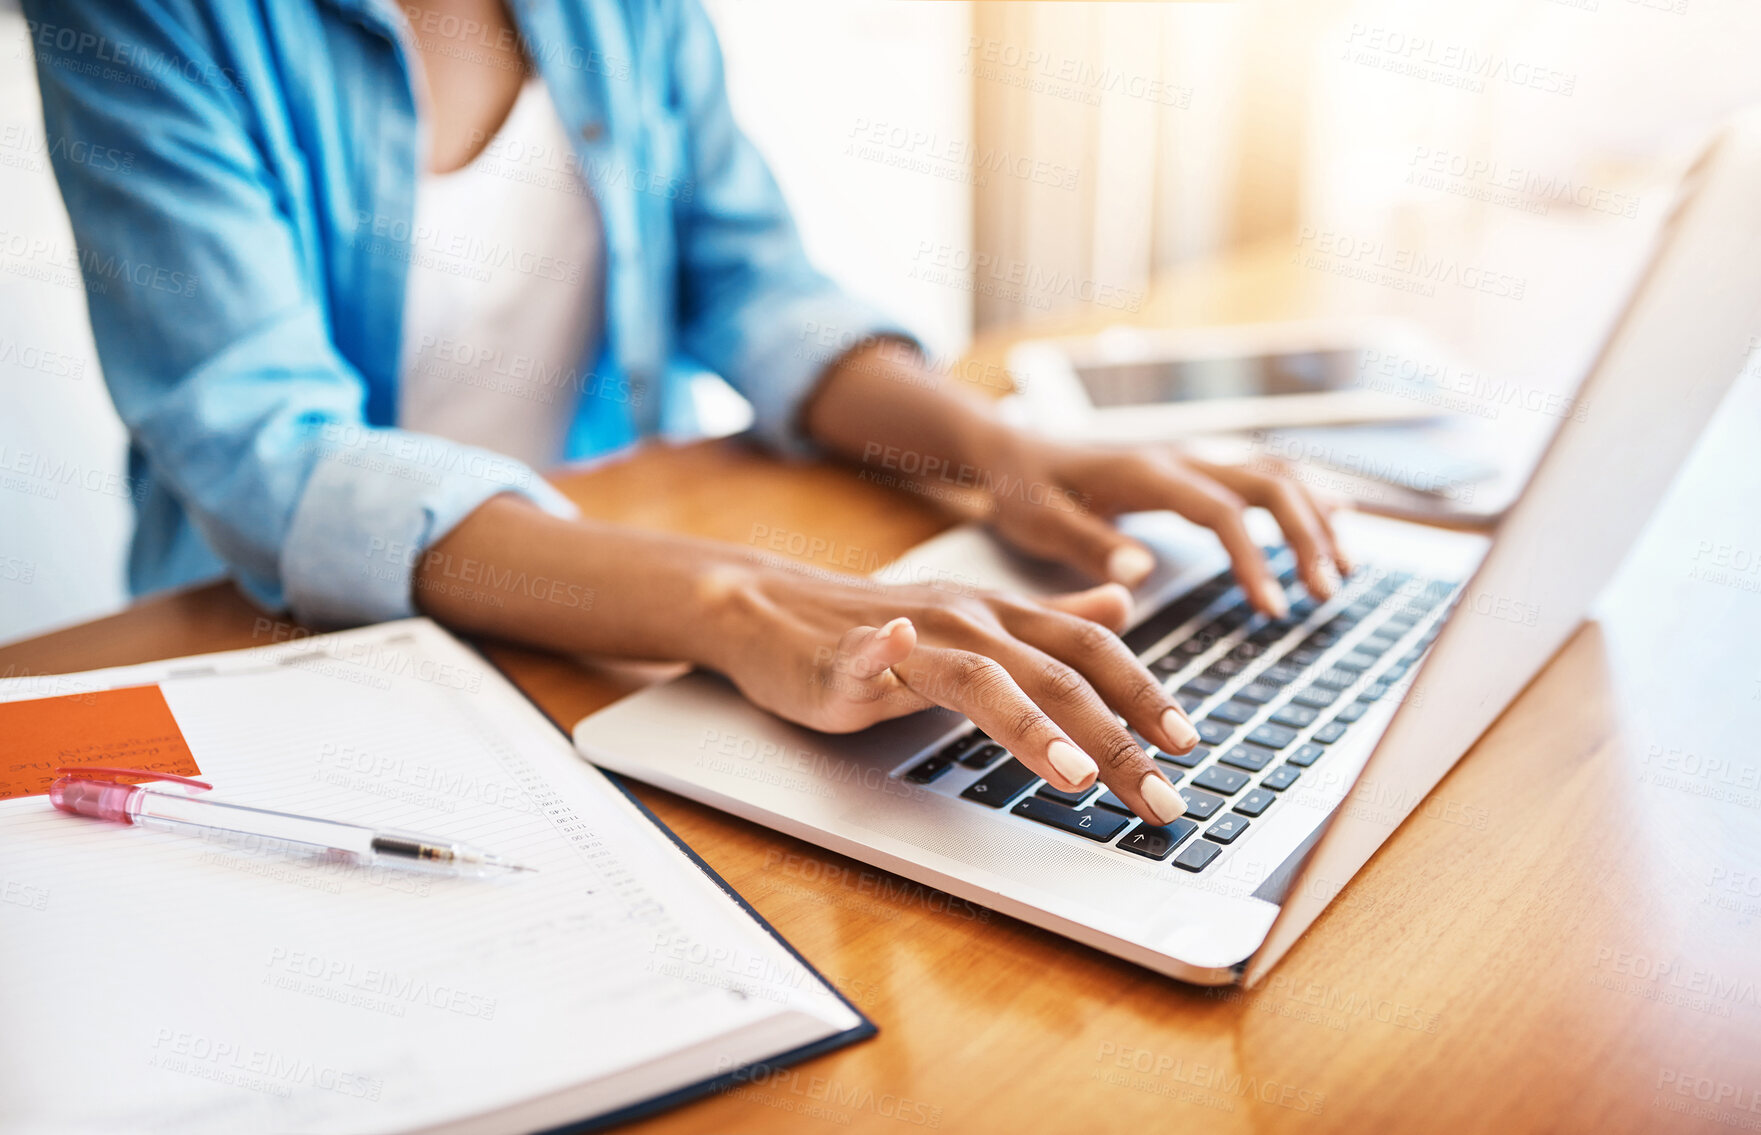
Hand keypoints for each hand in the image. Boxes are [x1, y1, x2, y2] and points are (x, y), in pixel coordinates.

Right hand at [700, 564, 1199, 825]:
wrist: (770, 608)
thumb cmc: (872, 627)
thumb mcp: (974, 622)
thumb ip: (1049, 621)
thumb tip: (1122, 602)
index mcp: (999, 618)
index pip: (1089, 648)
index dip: (1143, 691)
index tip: (1188, 745)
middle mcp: (966, 621)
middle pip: (1054, 672)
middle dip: (1113, 738)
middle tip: (1158, 796)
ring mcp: (905, 636)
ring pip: (979, 675)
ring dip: (1031, 724)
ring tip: (1074, 775)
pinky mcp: (841, 658)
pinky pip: (864, 652)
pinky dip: (880, 652)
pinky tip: (893, 653)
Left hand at [973, 433, 1351, 616]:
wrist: (1009, 450)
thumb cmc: (1020, 489)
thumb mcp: (1037, 520)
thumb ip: (1087, 544)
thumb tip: (1141, 573)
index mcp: (1143, 471)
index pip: (1219, 510)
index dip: (1254, 557)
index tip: (1272, 608)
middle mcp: (1177, 456)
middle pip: (1265, 482)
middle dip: (1305, 536)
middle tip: (1326, 592)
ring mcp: (1190, 458)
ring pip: (1273, 474)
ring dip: (1314, 517)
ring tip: (1343, 571)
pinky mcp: (1193, 469)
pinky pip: (1261, 473)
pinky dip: (1303, 496)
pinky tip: (1336, 519)